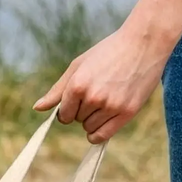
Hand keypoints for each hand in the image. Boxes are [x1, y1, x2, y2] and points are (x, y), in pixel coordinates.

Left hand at [33, 24, 172, 143]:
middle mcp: (93, 97)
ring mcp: (110, 106)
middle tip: (99, 91)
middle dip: (83, 111)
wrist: (144, 44)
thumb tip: (37, 108)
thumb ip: (58, 90)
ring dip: (94, 120)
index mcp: (78, 84)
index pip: (63, 115)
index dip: (68, 109)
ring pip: (89, 129)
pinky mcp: (126, 113)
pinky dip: (98, 134)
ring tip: (106, 99)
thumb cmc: (108, 53)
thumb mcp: (79, 66)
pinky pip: (102, 137)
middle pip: (77, 121)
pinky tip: (104, 120)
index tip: (79, 99)